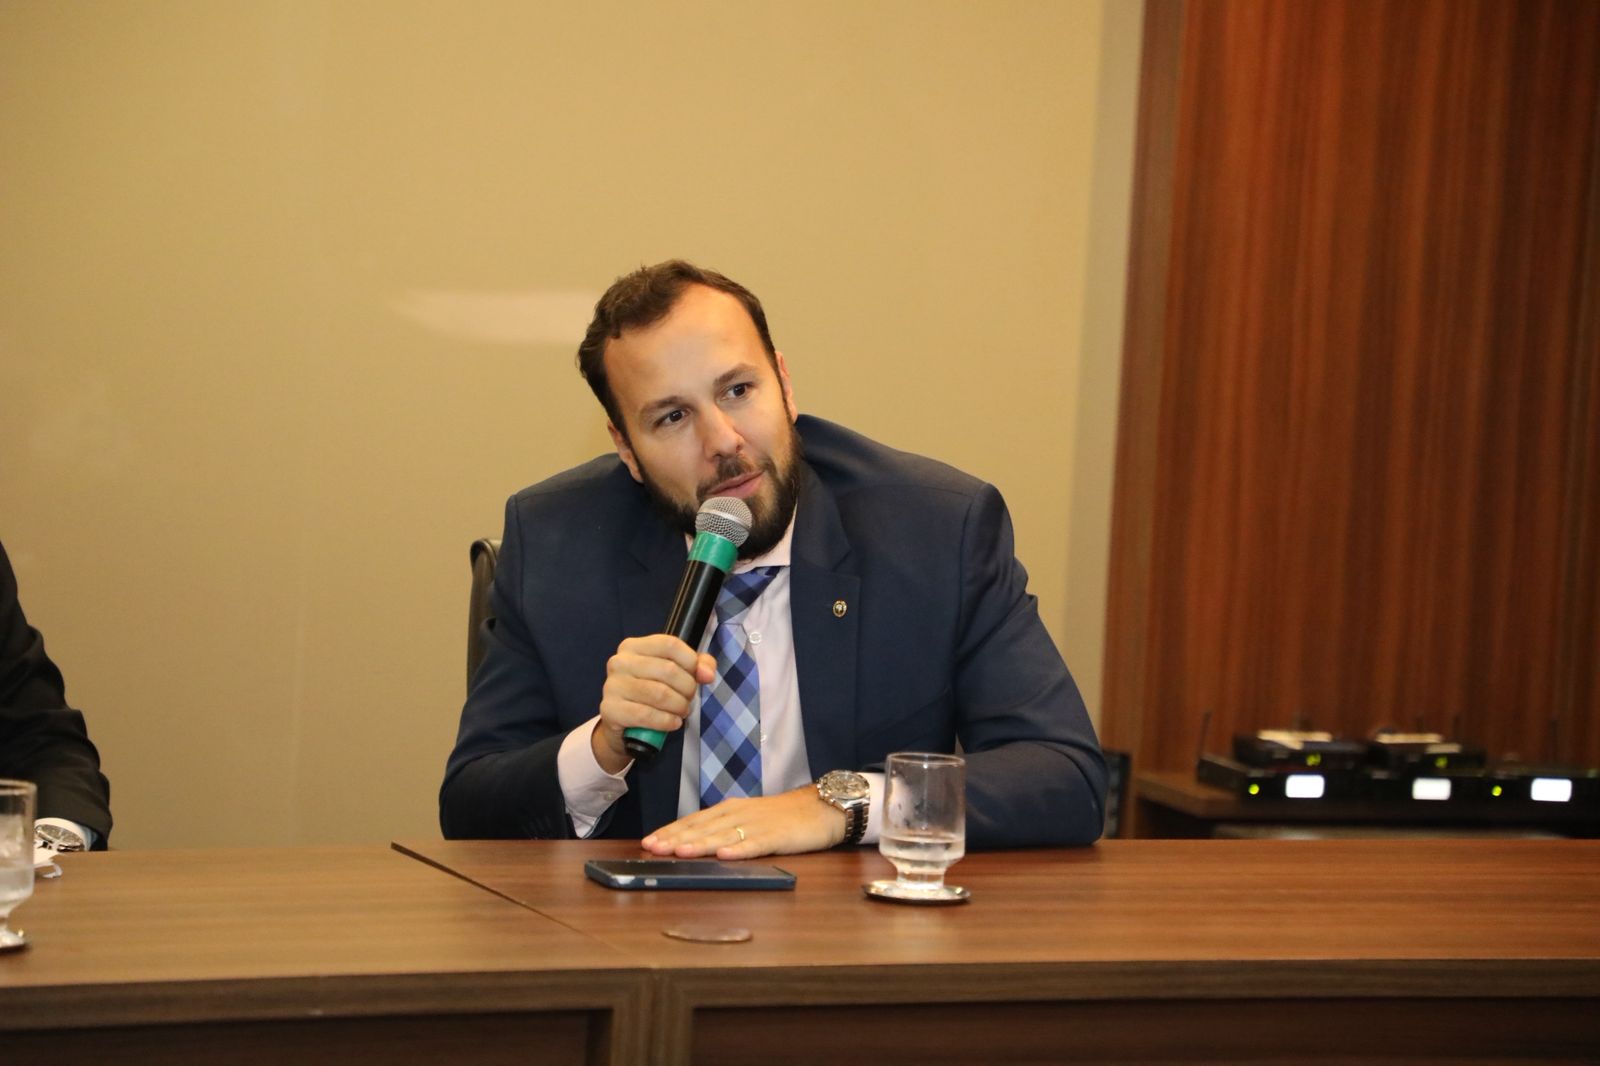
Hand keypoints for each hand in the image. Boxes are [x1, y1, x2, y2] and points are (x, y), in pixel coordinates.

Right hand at [592, 634, 714, 773]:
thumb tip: (707, 674)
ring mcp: (612, 685)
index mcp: (633, 646)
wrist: (623, 726)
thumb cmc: (651, 693)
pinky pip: (646, 715)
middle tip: (688, 700)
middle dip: (687, 689)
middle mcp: (620, 661)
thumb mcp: (675, 673)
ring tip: (681, 712)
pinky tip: (672, 723)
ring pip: (660, 694)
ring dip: (679, 706)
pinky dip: (666, 721)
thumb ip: (697, 665)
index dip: (691, 662)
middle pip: (668, 670)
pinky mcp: (610, 709)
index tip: (698, 677)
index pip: (670, 644)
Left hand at [641, 786, 847, 858]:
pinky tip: (725, 855)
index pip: (695, 820)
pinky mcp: (778, 837)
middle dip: (676, 838)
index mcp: (731, 810)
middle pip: (704, 827)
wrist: (822, 808)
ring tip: (679, 852)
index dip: (671, 831)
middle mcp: (740, 815)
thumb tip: (694, 843)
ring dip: (701, 844)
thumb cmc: (783, 818)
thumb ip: (724, 830)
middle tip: (652, 848)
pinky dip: (740, 850)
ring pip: (724, 835)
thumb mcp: (749, 819)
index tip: (649, 841)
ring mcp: (758, 825)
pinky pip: (756, 844)